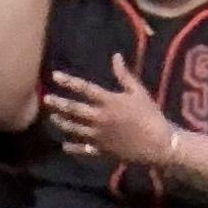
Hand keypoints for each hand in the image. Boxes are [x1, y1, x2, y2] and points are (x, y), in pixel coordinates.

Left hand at [46, 50, 180, 165]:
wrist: (160, 145)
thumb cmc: (151, 116)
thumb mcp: (139, 92)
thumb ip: (124, 75)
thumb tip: (115, 56)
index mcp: (108, 102)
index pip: (84, 89)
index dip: (69, 81)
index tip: (55, 76)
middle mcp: (100, 119)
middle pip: (75, 110)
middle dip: (59, 104)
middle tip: (46, 99)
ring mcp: (101, 137)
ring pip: (77, 129)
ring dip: (63, 123)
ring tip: (53, 118)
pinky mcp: (105, 152)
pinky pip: (86, 150)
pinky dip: (74, 149)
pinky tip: (65, 146)